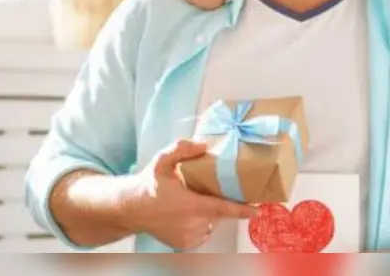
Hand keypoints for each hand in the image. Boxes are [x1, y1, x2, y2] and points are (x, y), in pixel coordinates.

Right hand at [121, 138, 256, 250]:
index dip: (242, 210)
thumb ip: (181, 149)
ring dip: (209, 213)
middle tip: (206, 191)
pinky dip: (201, 223)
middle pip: (218, 214)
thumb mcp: (162, 161)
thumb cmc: (149, 185)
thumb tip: (203, 145)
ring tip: (193, 201)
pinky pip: (203, 232)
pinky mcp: (185, 244)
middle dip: (219, 203)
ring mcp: (189, 237)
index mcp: (191, 205)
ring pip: (211, 223)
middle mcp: (193, 224)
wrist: (131, 209)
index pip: (223, 208)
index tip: (258, 209)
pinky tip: (188, 213)